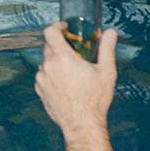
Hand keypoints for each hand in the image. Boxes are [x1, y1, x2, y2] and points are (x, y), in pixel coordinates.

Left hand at [35, 21, 118, 135]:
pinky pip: (43, 75)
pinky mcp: (39, 88)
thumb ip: (107, 49)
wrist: (82, 124)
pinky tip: (66, 84)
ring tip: (72, 72)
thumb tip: (110, 32)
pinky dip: (52, 74)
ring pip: (46, 61)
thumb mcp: (106, 72)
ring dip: (56, 61)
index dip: (57, 26)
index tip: (65, 28)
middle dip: (60, 45)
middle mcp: (48, 65)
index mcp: (63, 58)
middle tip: (74, 51)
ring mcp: (41, 77)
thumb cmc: (95, 99)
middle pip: (49, 46)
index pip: (50, 32)